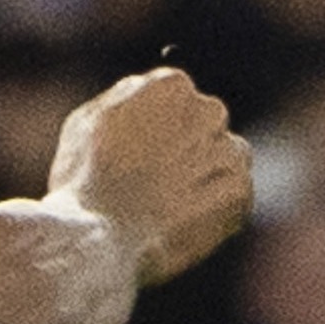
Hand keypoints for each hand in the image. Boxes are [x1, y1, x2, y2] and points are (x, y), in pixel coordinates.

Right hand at [48, 65, 252, 282]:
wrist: (101, 237)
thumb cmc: (84, 180)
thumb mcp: (87, 122)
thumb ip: (125, 99)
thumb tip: (144, 92)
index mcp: (170, 86)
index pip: (178, 99)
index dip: (158, 129)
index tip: (141, 153)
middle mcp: (208, 110)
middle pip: (206, 125)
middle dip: (188, 149)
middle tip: (155, 182)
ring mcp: (228, 152)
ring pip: (224, 160)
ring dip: (203, 178)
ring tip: (166, 206)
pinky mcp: (240, 191)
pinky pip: (232, 197)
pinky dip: (213, 210)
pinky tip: (180, 222)